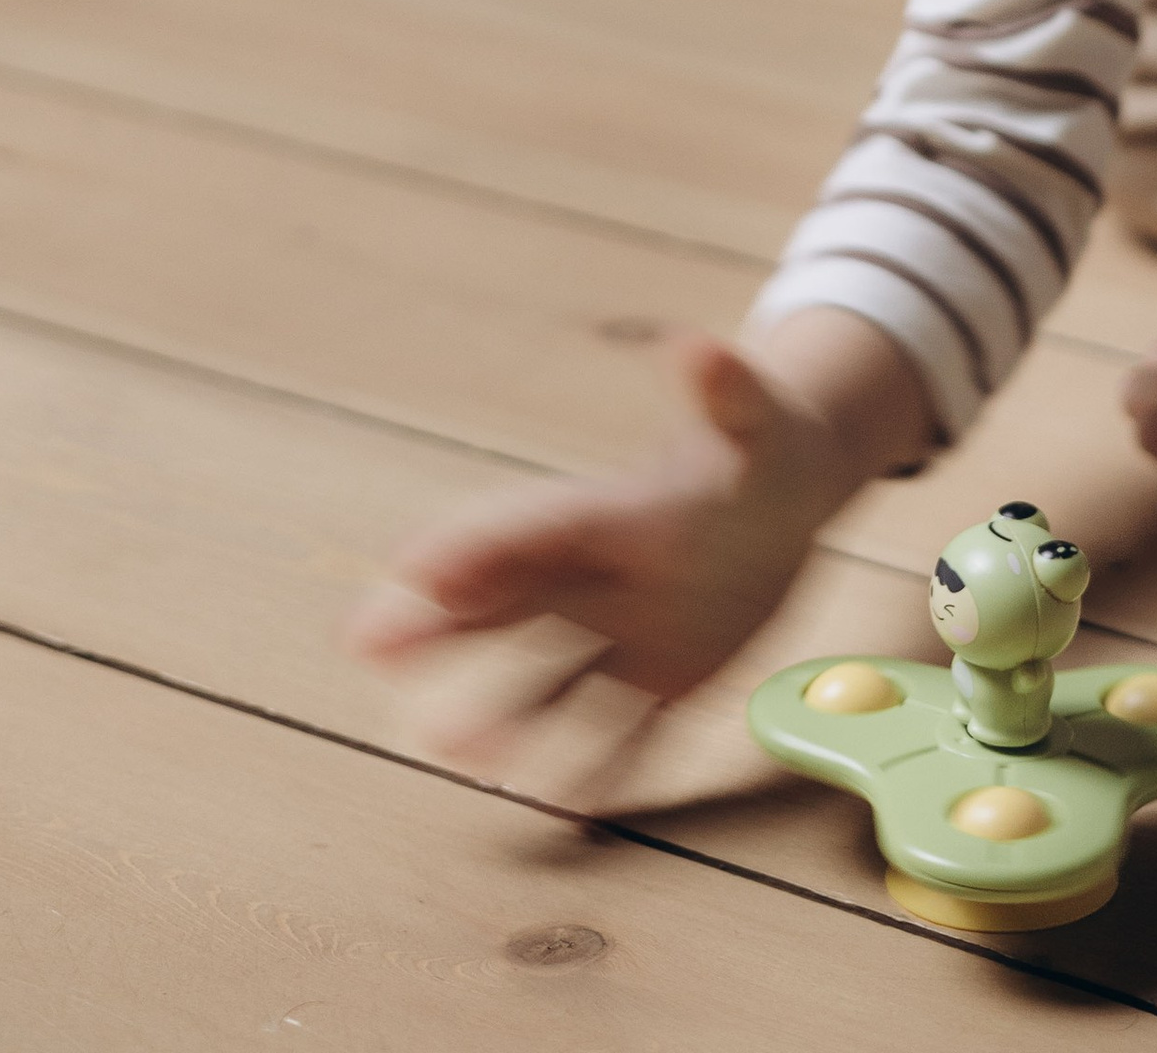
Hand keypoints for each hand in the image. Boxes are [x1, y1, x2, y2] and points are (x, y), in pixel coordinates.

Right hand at [348, 330, 889, 760]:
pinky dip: (599, 772)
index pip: (528, 528)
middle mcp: (600, 573)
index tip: (410, 566)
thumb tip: (696, 344)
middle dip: (435, 622)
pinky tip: (565, 811)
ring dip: (502, 712)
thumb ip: (724, 390)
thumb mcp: (755, 414)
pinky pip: (626, 733)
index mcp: (612, 510)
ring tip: (448, 746)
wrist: (794, 488)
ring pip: (550, 680)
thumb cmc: (766, 439)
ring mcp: (626, 628)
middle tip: (362, 639)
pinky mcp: (667, 676)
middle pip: (504, 602)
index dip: (471, 547)